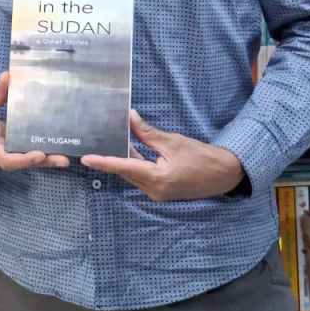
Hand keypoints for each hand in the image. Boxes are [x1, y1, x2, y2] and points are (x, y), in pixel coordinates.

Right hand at [0, 72, 69, 171]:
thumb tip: (8, 76)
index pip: (7, 160)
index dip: (24, 159)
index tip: (39, 154)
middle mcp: (1, 152)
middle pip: (23, 162)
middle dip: (43, 162)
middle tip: (64, 159)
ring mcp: (7, 149)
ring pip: (27, 158)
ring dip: (46, 158)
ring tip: (67, 156)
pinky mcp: (11, 144)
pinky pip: (26, 149)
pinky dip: (40, 148)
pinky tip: (57, 144)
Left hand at [80, 109, 244, 200]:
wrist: (224, 174)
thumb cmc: (200, 156)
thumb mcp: (172, 141)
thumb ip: (147, 132)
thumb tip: (128, 117)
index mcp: (157, 179)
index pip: (124, 167)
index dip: (103, 162)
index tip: (85, 158)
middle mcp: (154, 190)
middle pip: (125, 171)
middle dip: (112, 155)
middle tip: (95, 139)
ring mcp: (157, 193)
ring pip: (132, 173)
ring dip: (123, 157)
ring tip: (109, 139)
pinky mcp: (161, 190)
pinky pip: (141, 176)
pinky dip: (134, 162)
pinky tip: (128, 146)